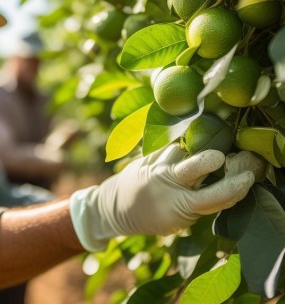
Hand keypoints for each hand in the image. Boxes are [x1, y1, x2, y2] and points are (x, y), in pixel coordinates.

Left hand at [70, 144, 258, 251]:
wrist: (116, 207)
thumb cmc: (154, 216)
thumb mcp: (178, 219)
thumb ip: (198, 203)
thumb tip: (225, 182)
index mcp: (180, 207)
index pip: (214, 197)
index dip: (234, 187)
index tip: (248, 177)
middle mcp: (167, 184)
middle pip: (192, 167)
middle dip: (208, 160)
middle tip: (220, 157)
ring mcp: (155, 168)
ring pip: (178, 151)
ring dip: (187, 153)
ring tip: (188, 160)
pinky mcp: (145, 157)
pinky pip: (165, 146)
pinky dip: (174, 149)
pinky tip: (176, 154)